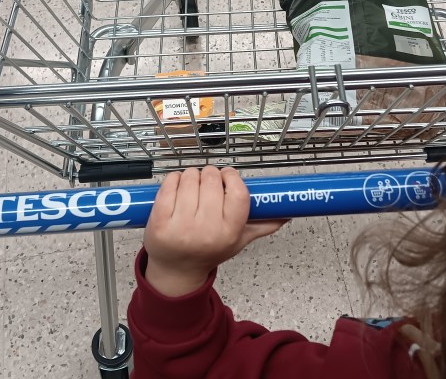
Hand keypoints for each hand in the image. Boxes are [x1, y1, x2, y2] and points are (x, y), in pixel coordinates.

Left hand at [143, 166, 285, 296]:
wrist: (176, 271)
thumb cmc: (209, 251)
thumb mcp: (238, 241)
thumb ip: (262, 225)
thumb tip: (286, 214)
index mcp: (229, 231)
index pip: (238, 192)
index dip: (232, 178)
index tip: (228, 177)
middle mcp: (206, 229)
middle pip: (212, 179)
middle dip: (211, 175)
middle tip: (208, 184)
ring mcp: (180, 225)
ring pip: (191, 177)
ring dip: (192, 176)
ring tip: (192, 189)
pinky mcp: (159, 220)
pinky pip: (170, 183)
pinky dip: (174, 179)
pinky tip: (177, 189)